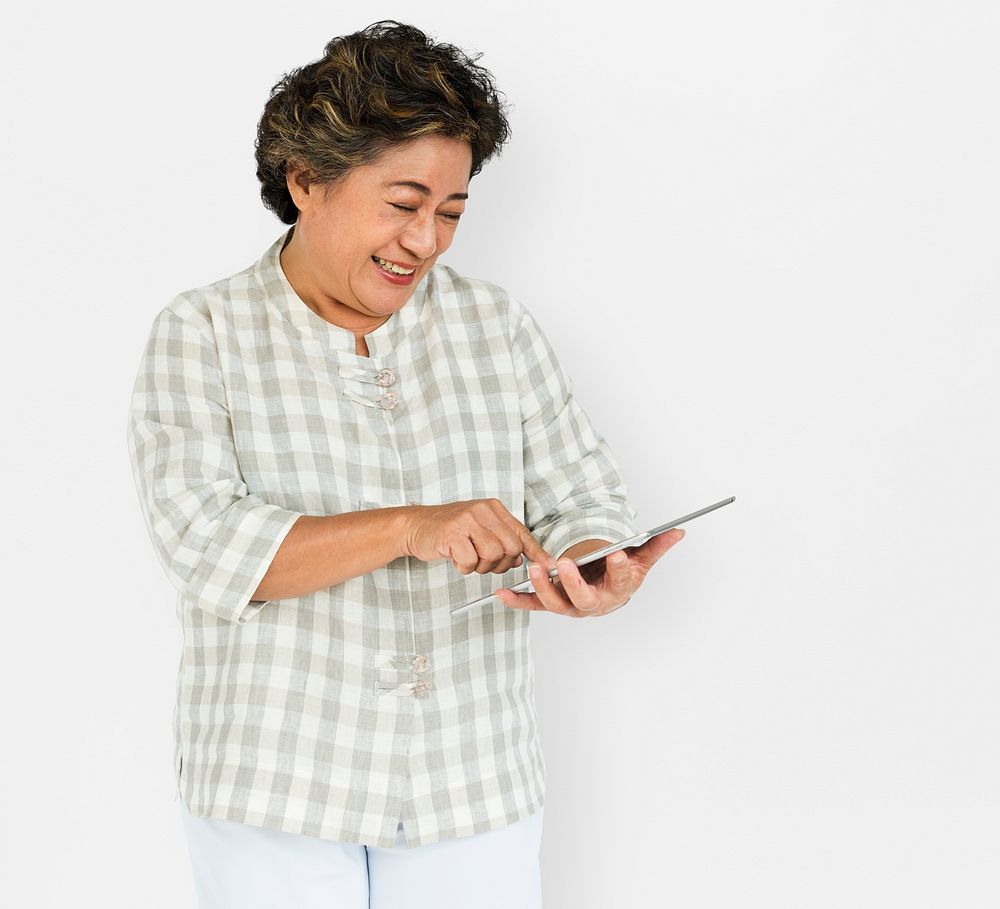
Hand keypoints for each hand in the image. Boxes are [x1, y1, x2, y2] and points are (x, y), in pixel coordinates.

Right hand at [400, 499, 557, 575]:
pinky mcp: (452, 532)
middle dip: (500, 564)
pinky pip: (470, 561)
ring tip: (466, 557)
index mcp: (493, 508)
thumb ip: (500, 539)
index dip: (536, 552)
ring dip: (480, 566)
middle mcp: (483, 510)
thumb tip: (522, 558)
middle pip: (510, 548)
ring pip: (492, 556)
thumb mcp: (478, 528)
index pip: (521, 532)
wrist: (415, 526)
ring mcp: (467, 520)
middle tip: (482, 562)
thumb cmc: (449, 531)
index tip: (549, 565)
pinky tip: (454, 557)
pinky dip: (463, 567)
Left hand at [494, 528, 685, 617]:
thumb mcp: (640, 560)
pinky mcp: (551, 604)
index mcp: (617, 590)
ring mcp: (570, 606)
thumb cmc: (620, 576)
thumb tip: (679, 531)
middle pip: (583, 599)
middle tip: (564, 565)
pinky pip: (533, 605)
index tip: (615, 553)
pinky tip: (502, 593)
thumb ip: (656, 545)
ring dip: (542, 588)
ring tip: (532, 570)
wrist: (605, 593)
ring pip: (556, 603)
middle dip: (573, 583)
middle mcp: (592, 603)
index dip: (618, 567)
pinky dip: (517, 601)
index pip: (620, 579)